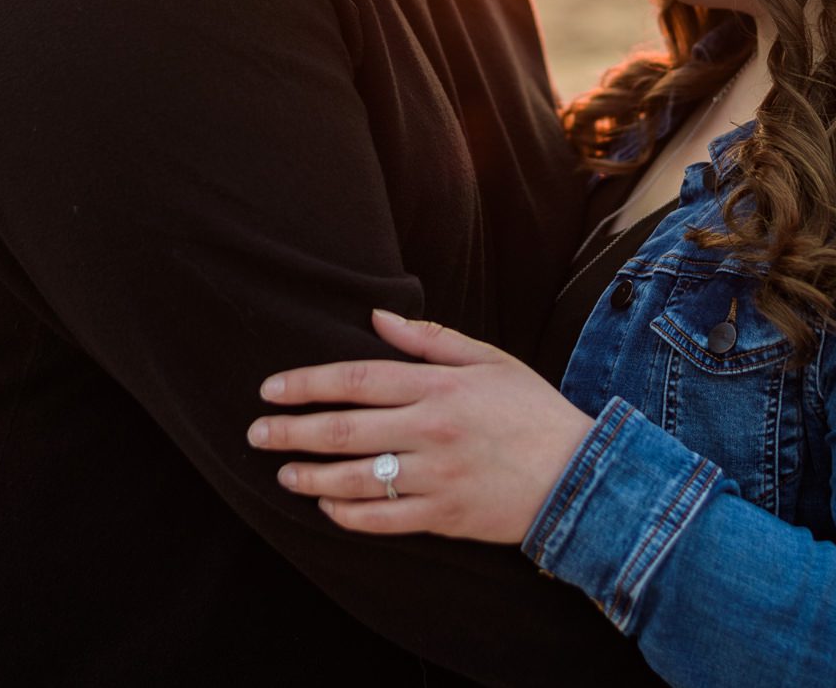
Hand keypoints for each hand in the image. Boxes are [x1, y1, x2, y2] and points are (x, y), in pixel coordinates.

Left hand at [246, 309, 593, 543]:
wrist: (578, 475)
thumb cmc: (532, 411)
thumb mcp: (489, 360)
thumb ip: (430, 339)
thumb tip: (377, 316)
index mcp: (440, 387)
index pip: (357, 380)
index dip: (307, 384)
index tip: (270, 390)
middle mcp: (431, 431)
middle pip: (344, 431)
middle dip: (291, 431)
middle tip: (256, 433)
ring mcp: (436, 477)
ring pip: (354, 479)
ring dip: (310, 476)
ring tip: (283, 472)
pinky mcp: (443, 516)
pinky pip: (381, 519)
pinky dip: (347, 514)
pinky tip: (327, 505)